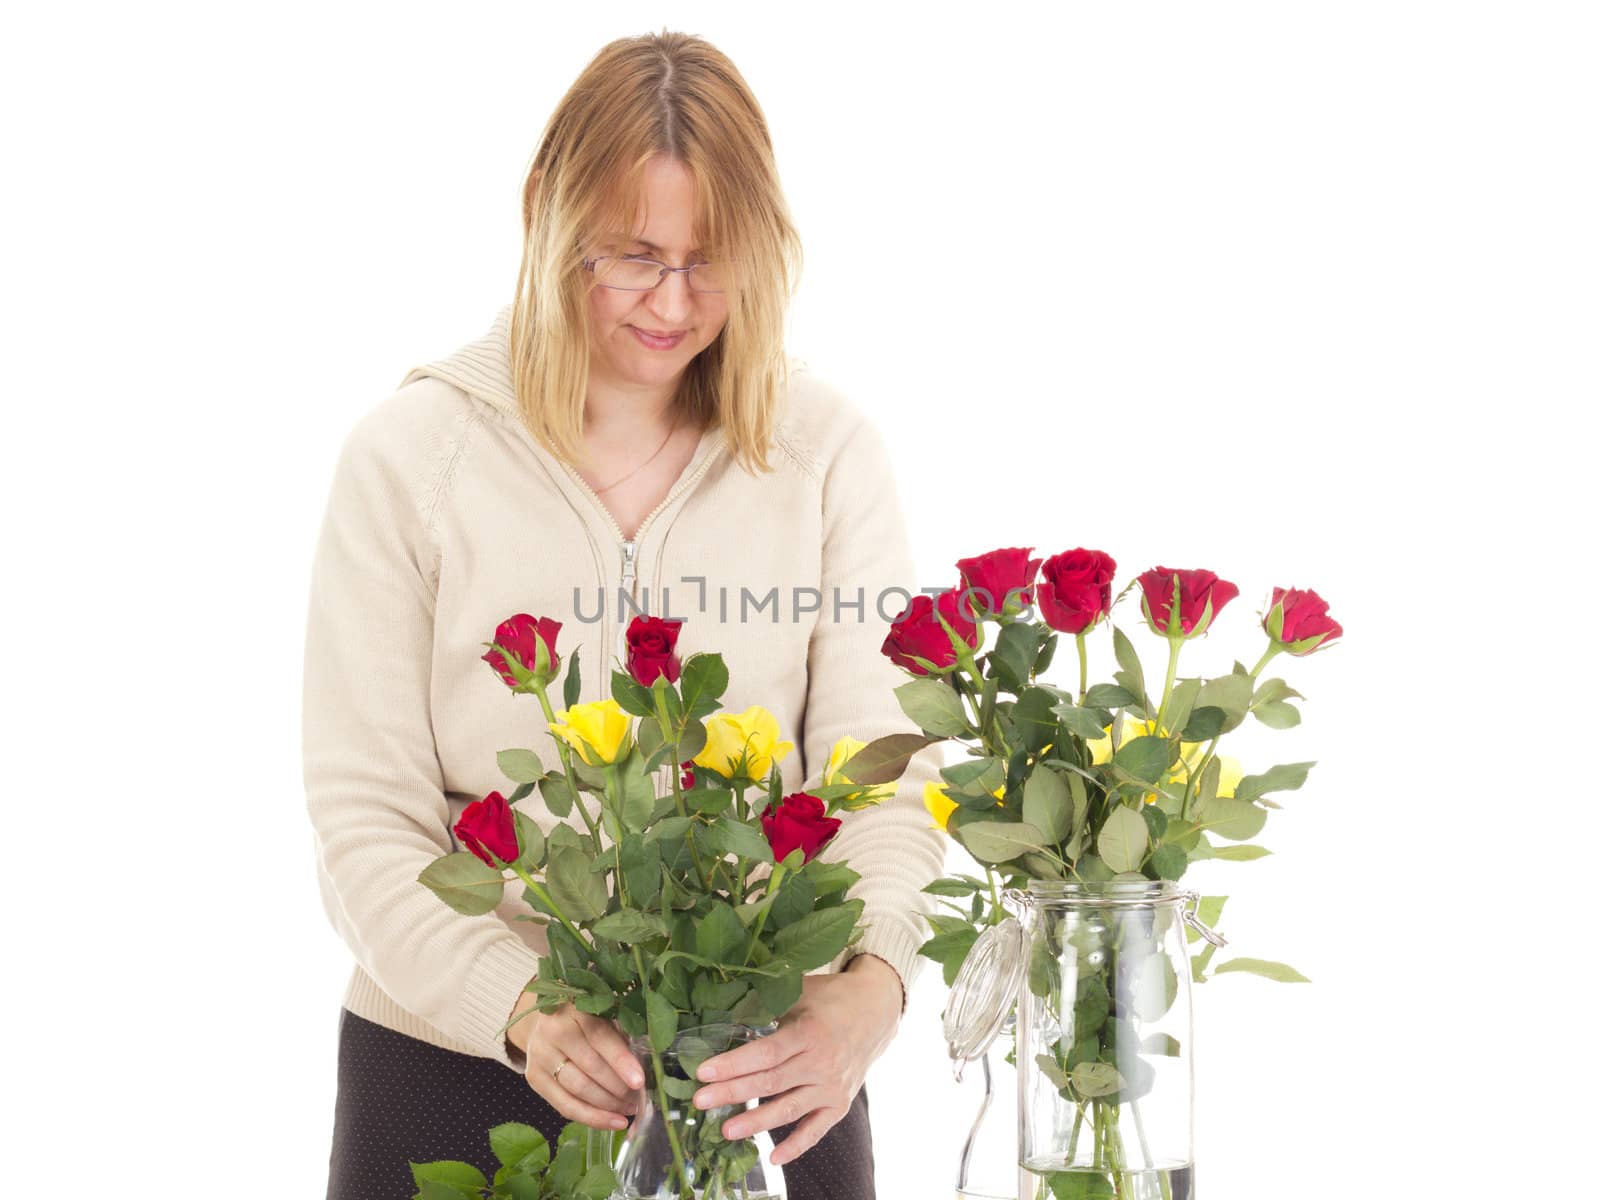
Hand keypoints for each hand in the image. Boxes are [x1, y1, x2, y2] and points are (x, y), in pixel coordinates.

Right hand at [506, 985, 643, 1130]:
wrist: (547, 1021)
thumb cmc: (584, 1018)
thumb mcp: (603, 1015)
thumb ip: (620, 1035)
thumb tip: (642, 1069)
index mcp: (573, 1009)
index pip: (600, 1037)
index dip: (621, 1061)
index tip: (639, 1081)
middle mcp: (552, 1031)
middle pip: (590, 1067)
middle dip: (618, 1088)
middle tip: (639, 1099)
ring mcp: (540, 1056)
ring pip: (577, 1089)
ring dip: (608, 1105)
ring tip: (629, 1110)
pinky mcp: (534, 1078)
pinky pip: (564, 1106)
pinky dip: (591, 1118)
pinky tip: (612, 1121)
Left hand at [690, 954, 902, 1164]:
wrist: (875, 1012)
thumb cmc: (829, 998)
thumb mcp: (801, 991)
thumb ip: (768, 1003)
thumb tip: (724, 1008)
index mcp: (809, 1032)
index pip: (766, 1053)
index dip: (734, 1064)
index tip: (704, 1072)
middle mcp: (821, 1062)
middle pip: (771, 1082)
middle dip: (733, 1093)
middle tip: (700, 1101)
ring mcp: (832, 1086)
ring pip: (789, 1109)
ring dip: (756, 1121)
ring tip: (726, 1130)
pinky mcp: (840, 1104)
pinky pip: (816, 1129)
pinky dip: (796, 1146)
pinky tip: (773, 1157)